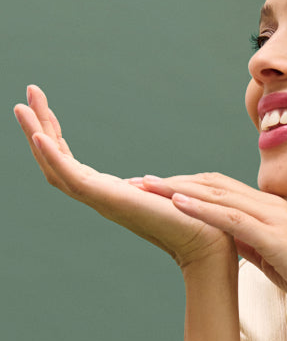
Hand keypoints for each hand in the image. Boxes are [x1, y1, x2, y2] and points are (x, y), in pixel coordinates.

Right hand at [13, 85, 233, 267]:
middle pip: (56, 164)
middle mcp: (102, 199)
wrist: (212, 245)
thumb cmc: (197, 222)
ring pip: (56, 169)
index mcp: (112, 195)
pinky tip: (39, 136)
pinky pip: (72, 178)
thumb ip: (148, 188)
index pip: (72, 164)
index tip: (44, 107)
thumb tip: (143, 183)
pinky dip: (53, 158)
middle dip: (39, 130)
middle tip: (26, 96)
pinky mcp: (111, 201)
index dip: (55, 137)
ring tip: (22, 107)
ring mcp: (103, 201)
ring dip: (37, 137)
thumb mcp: (164, 194)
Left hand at [141, 172, 286, 340]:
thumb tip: (232, 241)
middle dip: (173, 182)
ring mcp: (272, 218)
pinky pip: (232, 218)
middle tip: (138, 181)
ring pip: (217, 195)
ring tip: (145, 188)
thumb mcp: (276, 258)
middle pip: (213, 184)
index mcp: (270, 210)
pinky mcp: (274, 236)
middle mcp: (270, 206)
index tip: (158, 188)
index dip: (187, 186)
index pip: (221, 190)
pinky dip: (202, 208)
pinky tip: (177, 204)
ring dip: (177, 190)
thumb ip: (254, 245)